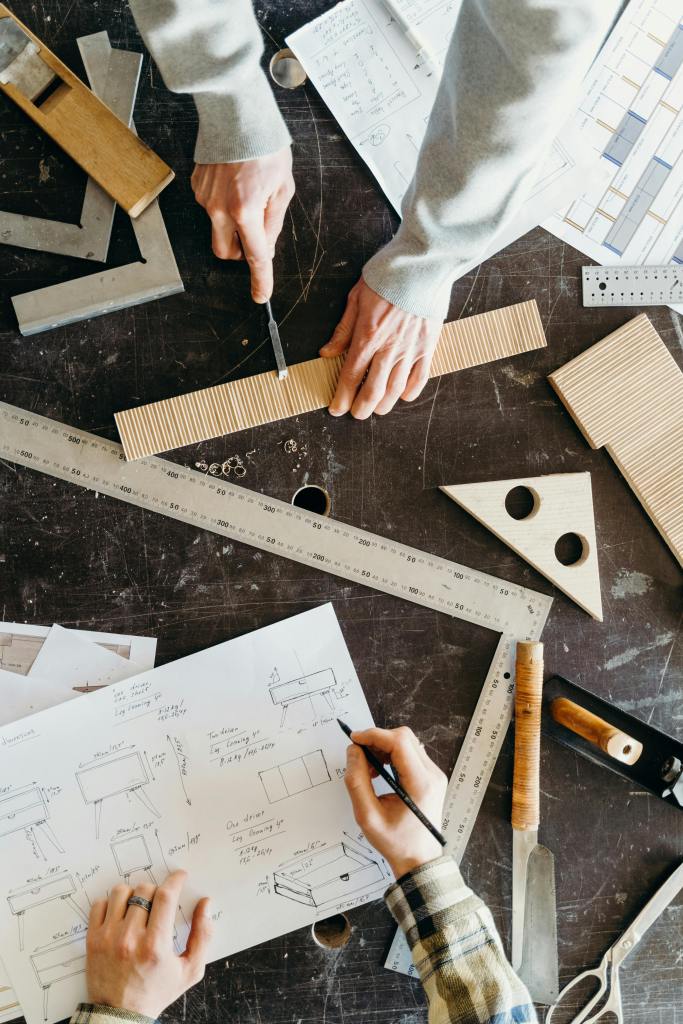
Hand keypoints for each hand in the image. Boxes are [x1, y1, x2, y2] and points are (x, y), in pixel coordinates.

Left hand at [86, 871, 211, 1018]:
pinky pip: (99, 904)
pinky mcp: (92, 940)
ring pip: (120, 892)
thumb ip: (203, 936)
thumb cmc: (155, 992)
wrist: (120, 1016)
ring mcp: (108, 937)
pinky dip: (110, 904)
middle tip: (158, 901)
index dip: (175, 880)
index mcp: (155, 945)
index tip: (179, 876)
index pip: (165, 896)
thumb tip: (205, 905)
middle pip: (144, 890)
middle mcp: (130, 938)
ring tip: (137, 908)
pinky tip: (119, 915)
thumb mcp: (190, 970)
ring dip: (132, 894)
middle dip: (156, 890)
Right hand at [191, 147, 294, 302]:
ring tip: (247, 192)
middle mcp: (219, 209)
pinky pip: (210, 209)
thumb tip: (266, 248)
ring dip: (233, 224)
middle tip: (256, 232)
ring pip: (218, 230)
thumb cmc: (265, 146)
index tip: (261, 296)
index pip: (254, 256)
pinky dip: (223, 205)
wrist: (237, 114)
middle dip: (240, 250)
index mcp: (245, 211)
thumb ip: (273, 223)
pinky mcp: (196, 188)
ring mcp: (204, 198)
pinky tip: (234, 183)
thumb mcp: (283, 188)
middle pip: (226, 252)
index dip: (260, 280)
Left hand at [320, 279, 441, 417]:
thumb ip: (343, 330)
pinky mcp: (429, 346)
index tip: (336, 408)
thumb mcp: (356, 298)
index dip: (342, 398)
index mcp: (367, 336)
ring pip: (396, 389)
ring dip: (384, 404)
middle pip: (373, 390)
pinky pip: (420, 378)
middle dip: (362, 408)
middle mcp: (389, 348)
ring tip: (376, 408)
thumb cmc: (387, 276)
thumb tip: (327, 353)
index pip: (351, 376)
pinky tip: (402, 395)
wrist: (422, 264)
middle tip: (356, 413)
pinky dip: (410, 392)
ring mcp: (411, 349)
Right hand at [344, 726, 446, 878]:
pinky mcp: (431, 776)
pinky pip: (410, 753)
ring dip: (383, 748)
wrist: (419, 859)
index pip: (399, 742)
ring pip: (407, 742)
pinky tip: (381, 772)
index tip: (355, 740)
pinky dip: (391, 755)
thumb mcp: (368, 816)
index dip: (374, 735)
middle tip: (360, 758)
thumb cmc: (396, 842)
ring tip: (370, 770)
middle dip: (377, 741)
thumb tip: (353, 751)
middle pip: (404, 738)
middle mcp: (432, 775)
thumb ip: (357, 781)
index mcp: (421, 784)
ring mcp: (434, 774)